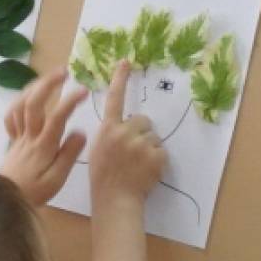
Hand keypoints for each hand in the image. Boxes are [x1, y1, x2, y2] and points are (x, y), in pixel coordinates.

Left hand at [1, 69, 87, 204]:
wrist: (5, 200)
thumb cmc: (35, 191)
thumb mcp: (57, 179)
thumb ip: (69, 154)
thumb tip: (81, 132)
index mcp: (43, 145)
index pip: (57, 118)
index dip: (69, 101)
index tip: (84, 90)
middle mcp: (29, 136)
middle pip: (34, 103)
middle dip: (48, 84)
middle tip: (64, 71)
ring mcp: (18, 136)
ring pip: (20, 105)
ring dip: (33, 87)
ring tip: (48, 78)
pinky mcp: (12, 139)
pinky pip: (11, 116)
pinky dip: (18, 102)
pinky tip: (28, 97)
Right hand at [89, 62, 166, 208]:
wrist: (115, 200)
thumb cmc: (104, 176)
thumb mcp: (98, 148)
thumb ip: (110, 132)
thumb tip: (123, 124)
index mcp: (107, 129)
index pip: (114, 98)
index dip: (120, 79)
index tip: (126, 61)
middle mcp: (124, 132)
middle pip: (142, 120)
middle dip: (141, 132)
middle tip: (132, 152)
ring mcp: (141, 144)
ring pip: (153, 136)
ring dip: (149, 147)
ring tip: (138, 164)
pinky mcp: (156, 155)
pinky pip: (161, 150)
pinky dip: (157, 160)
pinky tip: (146, 171)